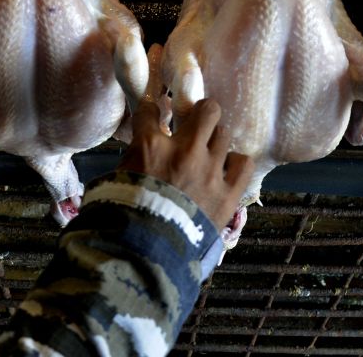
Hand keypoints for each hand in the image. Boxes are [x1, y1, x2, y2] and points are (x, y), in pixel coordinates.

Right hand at [119, 99, 253, 231]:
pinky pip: (243, 163)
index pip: (151, 111)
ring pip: (224, 134)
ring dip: (215, 140)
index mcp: (151, 146)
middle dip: (202, 112)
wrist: (144, 253)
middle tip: (196, 121)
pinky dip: (235, 163)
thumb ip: (135, 157)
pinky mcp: (228, 194)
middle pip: (207, 110)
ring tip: (209, 152)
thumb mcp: (119, 177)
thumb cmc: (123, 215)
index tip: (155, 113)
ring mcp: (210, 171)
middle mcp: (185, 151)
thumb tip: (143, 147)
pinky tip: (226, 169)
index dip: (153, 109)